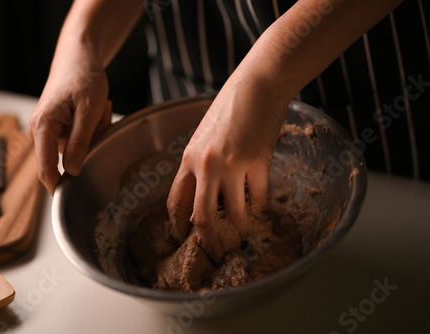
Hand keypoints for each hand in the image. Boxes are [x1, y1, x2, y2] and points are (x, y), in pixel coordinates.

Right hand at [28, 48, 110, 194]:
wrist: (78, 58)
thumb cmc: (83, 78)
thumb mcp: (89, 110)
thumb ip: (80, 142)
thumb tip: (73, 172)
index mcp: (43, 127)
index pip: (46, 169)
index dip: (59, 187)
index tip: (74, 201)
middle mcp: (39, 131)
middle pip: (65, 160)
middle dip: (89, 148)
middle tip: (102, 120)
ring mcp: (47, 130)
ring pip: (74, 151)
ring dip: (93, 137)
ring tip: (100, 111)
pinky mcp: (56, 129)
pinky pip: (76, 141)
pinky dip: (90, 131)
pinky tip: (96, 113)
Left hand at [167, 72, 286, 258]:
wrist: (257, 85)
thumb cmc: (230, 105)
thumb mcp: (204, 133)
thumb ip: (201, 161)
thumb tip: (205, 188)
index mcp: (188, 158)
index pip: (175, 201)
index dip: (177, 224)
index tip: (183, 235)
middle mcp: (206, 166)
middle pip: (201, 217)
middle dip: (207, 240)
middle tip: (213, 252)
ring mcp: (231, 166)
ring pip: (233, 214)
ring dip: (240, 230)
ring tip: (244, 236)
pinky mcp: (257, 164)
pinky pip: (258, 198)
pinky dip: (261, 208)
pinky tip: (263, 210)